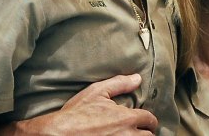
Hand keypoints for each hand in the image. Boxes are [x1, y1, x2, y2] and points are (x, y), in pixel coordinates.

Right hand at [0, 74, 156, 135]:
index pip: (149, 119)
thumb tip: (137, 78)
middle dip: (145, 133)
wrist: (59, 134)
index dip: (148, 120)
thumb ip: (119, 84)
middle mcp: (127, 135)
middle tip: (139, 132)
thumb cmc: (76, 114)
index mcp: (127, 118)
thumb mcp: (96, 92)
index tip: (146, 123)